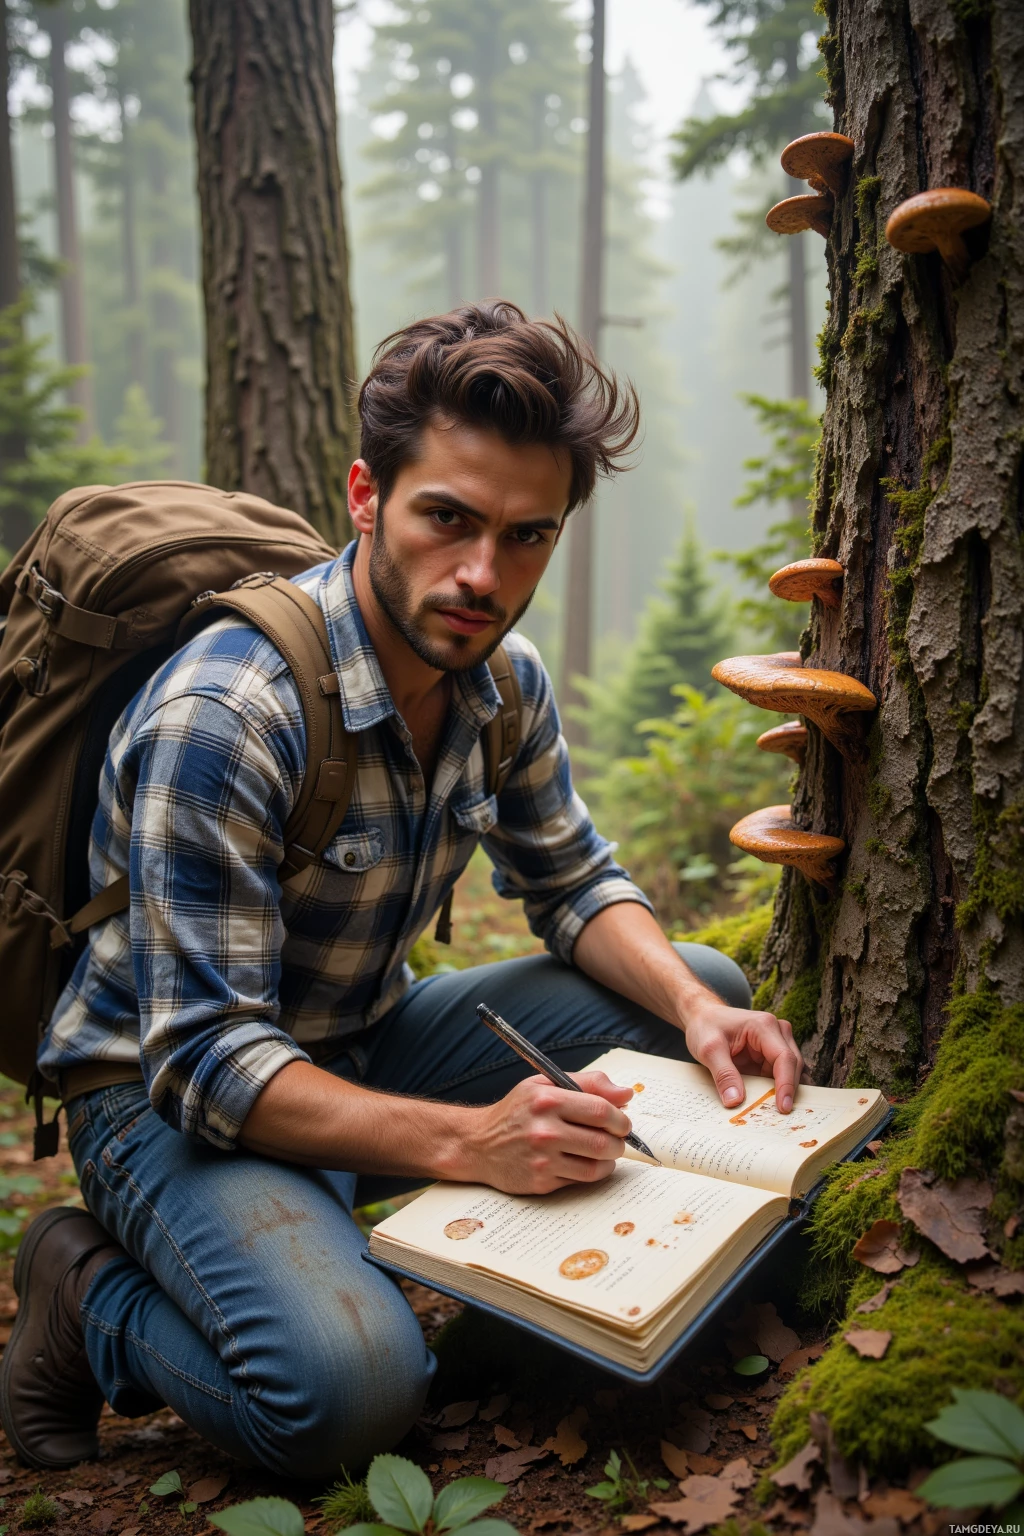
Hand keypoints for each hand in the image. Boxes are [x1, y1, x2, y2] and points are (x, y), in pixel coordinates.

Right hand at [455, 1070, 633, 1194]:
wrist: (478, 1144)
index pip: (601, 1111)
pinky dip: (590, 1173)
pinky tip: (583, 1162)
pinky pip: (580, 1181)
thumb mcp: (545, 1085)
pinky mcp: (540, 1183)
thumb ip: (588, 1084)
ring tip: (604, 1152)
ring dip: (609, 1160)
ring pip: (596, 1166)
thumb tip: (626, 1093)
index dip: (620, 1118)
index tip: (622, 1121)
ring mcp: (542, 1160)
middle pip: (602, 1142)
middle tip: (617, 1139)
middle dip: (619, 1142)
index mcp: (547, 1100)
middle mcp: (544, 1131)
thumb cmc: (516, 1112)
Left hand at [684, 1000, 803, 1112]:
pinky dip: (778, 1090)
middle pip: (793, 1066)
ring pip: (791, 1073)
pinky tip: (772, 1105)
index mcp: (764, 1026)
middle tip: (780, 1118)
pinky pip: (781, 1076)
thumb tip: (736, 1101)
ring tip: (778, 1115)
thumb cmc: (706, 1026)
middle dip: (789, 1091)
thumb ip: (723, 1074)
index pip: (784, 1058)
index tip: (783, 1107)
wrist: (702, 1017)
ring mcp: (777, 1044)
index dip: (787, 1084)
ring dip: (786, 1092)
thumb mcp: (708, 1049)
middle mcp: (777, 1032)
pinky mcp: (772, 1056)